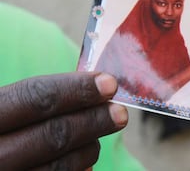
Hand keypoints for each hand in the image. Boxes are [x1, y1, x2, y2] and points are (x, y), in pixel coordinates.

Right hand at [0, 72, 127, 169]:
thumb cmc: (3, 125)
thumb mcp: (6, 106)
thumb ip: (38, 99)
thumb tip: (94, 86)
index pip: (34, 97)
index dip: (77, 89)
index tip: (110, 84)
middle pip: (52, 135)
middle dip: (93, 121)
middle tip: (120, 113)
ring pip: (57, 166)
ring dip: (89, 147)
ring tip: (102, 134)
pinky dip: (78, 169)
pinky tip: (87, 158)